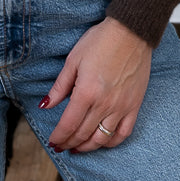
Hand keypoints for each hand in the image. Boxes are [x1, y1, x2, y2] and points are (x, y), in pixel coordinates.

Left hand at [41, 17, 151, 152]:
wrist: (131, 32)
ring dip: (88, 147)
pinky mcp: (134, 105)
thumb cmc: (101, 41)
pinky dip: (111, 142)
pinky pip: (123, 133)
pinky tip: (102, 141)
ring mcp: (121, 107)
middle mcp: (104, 104)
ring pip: (102, 138)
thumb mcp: (74, 60)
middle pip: (83, 133)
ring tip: (78, 148)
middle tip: (62, 146)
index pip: (69, 124)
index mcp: (86, 92)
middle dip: (70, 143)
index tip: (53, 142)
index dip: (59, 136)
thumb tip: (45, 105)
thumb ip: (60, 86)